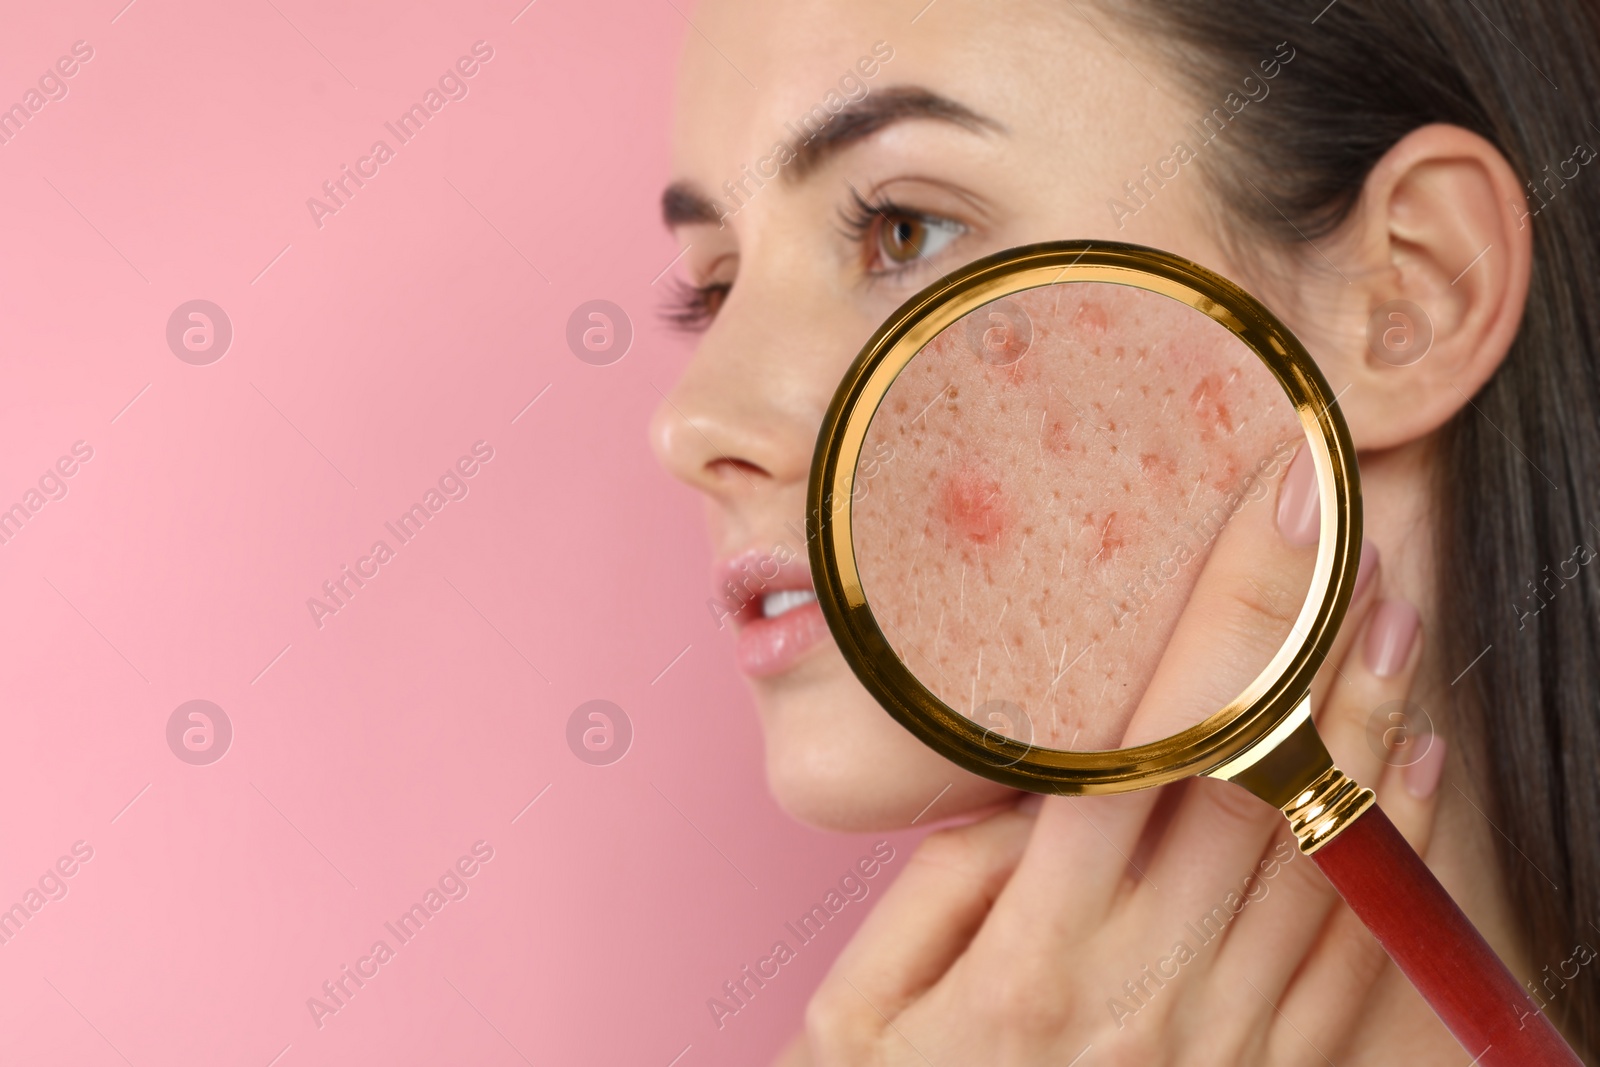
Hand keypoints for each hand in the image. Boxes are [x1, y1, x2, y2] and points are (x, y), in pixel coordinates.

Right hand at [782, 451, 1447, 1065]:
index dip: (1219, 617)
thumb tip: (1030, 778)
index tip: (1272, 512)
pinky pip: (1346, 964)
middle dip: (1318, 644)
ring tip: (1398, 618)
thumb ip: (945, 889)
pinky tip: (1413, 772)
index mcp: (1035, 957)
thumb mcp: (859, 1013)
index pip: (1147, 744)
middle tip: (1366, 534)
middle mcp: (1142, 992)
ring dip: (1370, 727)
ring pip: (1318, 860)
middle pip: (1255, 784)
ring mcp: (1213, 1046)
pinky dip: (1390, 858)